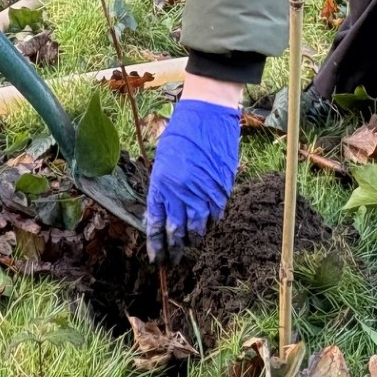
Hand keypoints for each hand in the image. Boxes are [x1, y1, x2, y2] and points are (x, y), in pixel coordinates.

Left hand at [145, 96, 240, 261]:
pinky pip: (215, 215)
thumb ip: (163, 187)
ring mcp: (203, 192)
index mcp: (162, 184)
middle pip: (176, 232)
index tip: (156, 257)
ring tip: (189, 243)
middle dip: (174, 249)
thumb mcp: (164, 159)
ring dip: (192, 238)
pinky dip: (210, 223)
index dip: (156, 244)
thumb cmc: (182, 133)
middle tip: (173, 260)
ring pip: (198, 228)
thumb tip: (163, 212)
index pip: (156, 224)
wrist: (208, 115)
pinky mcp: (221, 189)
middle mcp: (181, 192)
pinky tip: (206, 226)